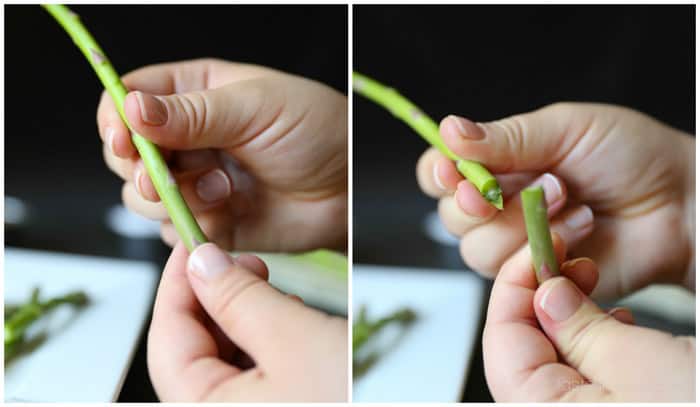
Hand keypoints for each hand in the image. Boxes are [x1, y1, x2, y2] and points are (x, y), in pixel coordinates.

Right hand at [98, 59, 346, 251]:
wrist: (350, 188)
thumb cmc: (316, 131)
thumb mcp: (256, 108)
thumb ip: (193, 113)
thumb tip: (132, 109)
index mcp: (195, 93)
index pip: (129, 98)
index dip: (116, 119)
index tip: (123, 139)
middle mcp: (189, 137)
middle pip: (126, 153)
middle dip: (139, 168)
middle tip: (162, 176)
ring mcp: (196, 180)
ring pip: (142, 197)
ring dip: (173, 197)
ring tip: (222, 188)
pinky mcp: (209, 219)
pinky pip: (173, 230)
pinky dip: (192, 226)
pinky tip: (229, 212)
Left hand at [147, 242, 346, 401]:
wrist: (412, 406)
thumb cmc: (360, 405)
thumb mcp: (296, 340)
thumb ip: (240, 299)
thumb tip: (202, 263)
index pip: (166, 343)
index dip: (175, 286)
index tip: (191, 246)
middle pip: (190, 353)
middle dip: (211, 300)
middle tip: (236, 262)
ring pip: (221, 361)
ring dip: (240, 317)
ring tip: (270, 288)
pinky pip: (252, 374)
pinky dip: (263, 340)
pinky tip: (286, 320)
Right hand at [416, 103, 693, 298]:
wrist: (678, 204)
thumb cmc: (629, 156)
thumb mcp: (565, 129)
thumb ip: (505, 137)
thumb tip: (448, 130)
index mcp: (498, 162)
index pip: (439, 171)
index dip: (438, 175)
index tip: (455, 173)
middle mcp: (498, 204)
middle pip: (451, 216)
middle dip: (492, 203)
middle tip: (546, 183)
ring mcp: (515, 243)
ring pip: (476, 250)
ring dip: (525, 228)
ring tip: (575, 207)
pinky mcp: (535, 276)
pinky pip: (510, 276)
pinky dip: (545, 254)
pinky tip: (581, 237)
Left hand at [482, 236, 694, 401]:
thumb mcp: (644, 365)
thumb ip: (582, 329)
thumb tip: (546, 293)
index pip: (500, 343)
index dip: (512, 289)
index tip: (536, 251)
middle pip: (522, 349)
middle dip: (541, 299)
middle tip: (567, 261)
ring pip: (553, 358)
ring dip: (568, 316)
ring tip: (592, 283)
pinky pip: (585, 375)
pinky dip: (595, 342)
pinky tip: (618, 323)